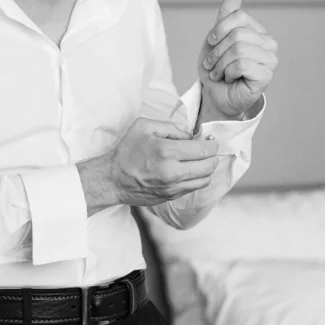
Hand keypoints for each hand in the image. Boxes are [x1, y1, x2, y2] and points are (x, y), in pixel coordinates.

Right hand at [78, 117, 218, 212]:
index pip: (204, 149)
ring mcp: (172, 187)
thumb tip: (190, 136)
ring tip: (198, 161)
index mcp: (166, 151)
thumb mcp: (144, 127)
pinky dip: (196, 178)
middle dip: (212, 156)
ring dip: (206, 169)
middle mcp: (172, 172)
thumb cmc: (127, 151)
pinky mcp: (171, 197)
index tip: (209, 141)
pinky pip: (194, 188)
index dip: (211, 144)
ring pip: (205, 180)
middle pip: (209, 166)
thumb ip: (171, 127)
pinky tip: (188, 171)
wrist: (113, 179)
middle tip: (207, 150)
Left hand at [198, 0, 278, 116]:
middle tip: (211, 65)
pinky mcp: (266, 76)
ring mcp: (270, 60)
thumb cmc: (216, 70)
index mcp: (257, 32)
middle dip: (216, 51)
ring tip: (218, 73)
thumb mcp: (215, 42)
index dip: (219, 30)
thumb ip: (224, 19)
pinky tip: (228, 79)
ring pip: (238, 50)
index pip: (239, 16)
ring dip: (220, 64)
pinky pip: (242, 65)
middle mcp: (268, 44)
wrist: (214, 97)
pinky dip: (227, 73)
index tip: (211, 43)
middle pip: (237, 34)